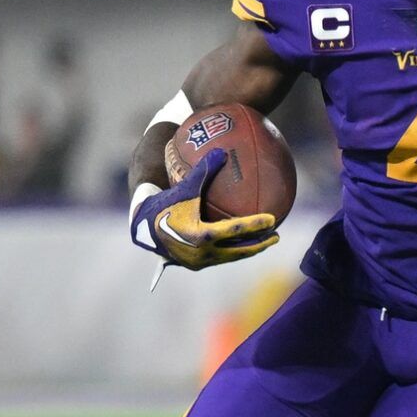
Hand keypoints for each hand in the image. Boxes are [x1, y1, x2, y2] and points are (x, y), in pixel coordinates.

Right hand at [131, 149, 278, 269]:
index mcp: (202, 235)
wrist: (140, 228)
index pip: (236, 229)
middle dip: (260, 244)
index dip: (256, 225)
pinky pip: (219, 257)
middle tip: (276, 236)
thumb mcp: (184, 187)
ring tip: (262, 242)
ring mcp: (199, 261)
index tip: (273, 219)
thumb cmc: (163, 204)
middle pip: (239, 250)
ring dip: (247, 250)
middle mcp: (203, 252)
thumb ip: (203, 170)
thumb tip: (222, 151)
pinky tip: (237, 243)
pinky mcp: (195, 264)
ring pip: (230, 257)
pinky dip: (232, 250)